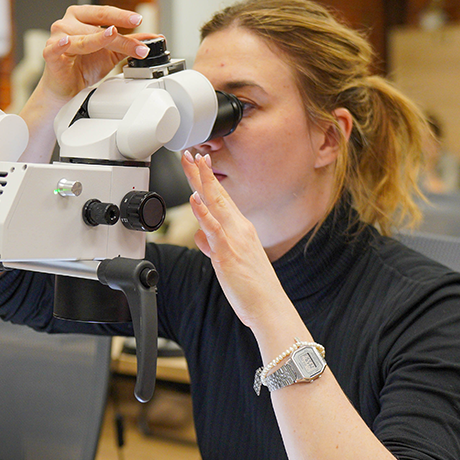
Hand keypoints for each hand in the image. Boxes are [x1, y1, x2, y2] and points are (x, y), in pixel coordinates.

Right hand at [37, 5, 151, 103]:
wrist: (67, 87)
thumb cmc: (83, 65)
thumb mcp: (111, 52)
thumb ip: (130, 42)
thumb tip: (152, 38)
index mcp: (82, 16)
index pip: (105, 13)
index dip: (122, 15)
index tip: (138, 20)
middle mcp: (68, 23)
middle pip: (97, 26)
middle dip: (119, 33)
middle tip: (135, 31)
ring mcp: (58, 37)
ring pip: (83, 38)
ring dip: (101, 41)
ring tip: (113, 36)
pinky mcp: (50, 54)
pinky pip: (55, 49)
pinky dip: (60, 45)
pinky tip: (66, 42)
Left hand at [181, 151, 289, 330]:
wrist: (269, 306)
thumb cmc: (253, 287)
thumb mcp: (231, 261)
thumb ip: (215, 246)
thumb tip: (202, 239)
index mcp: (241, 229)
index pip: (222, 198)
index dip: (209, 179)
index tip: (199, 161)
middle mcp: (239, 229)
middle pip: (217, 194)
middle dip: (202, 172)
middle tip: (190, 152)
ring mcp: (233, 239)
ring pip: (215, 204)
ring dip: (202, 182)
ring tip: (192, 163)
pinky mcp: (227, 253)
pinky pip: (213, 229)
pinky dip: (203, 212)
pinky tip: (195, 199)